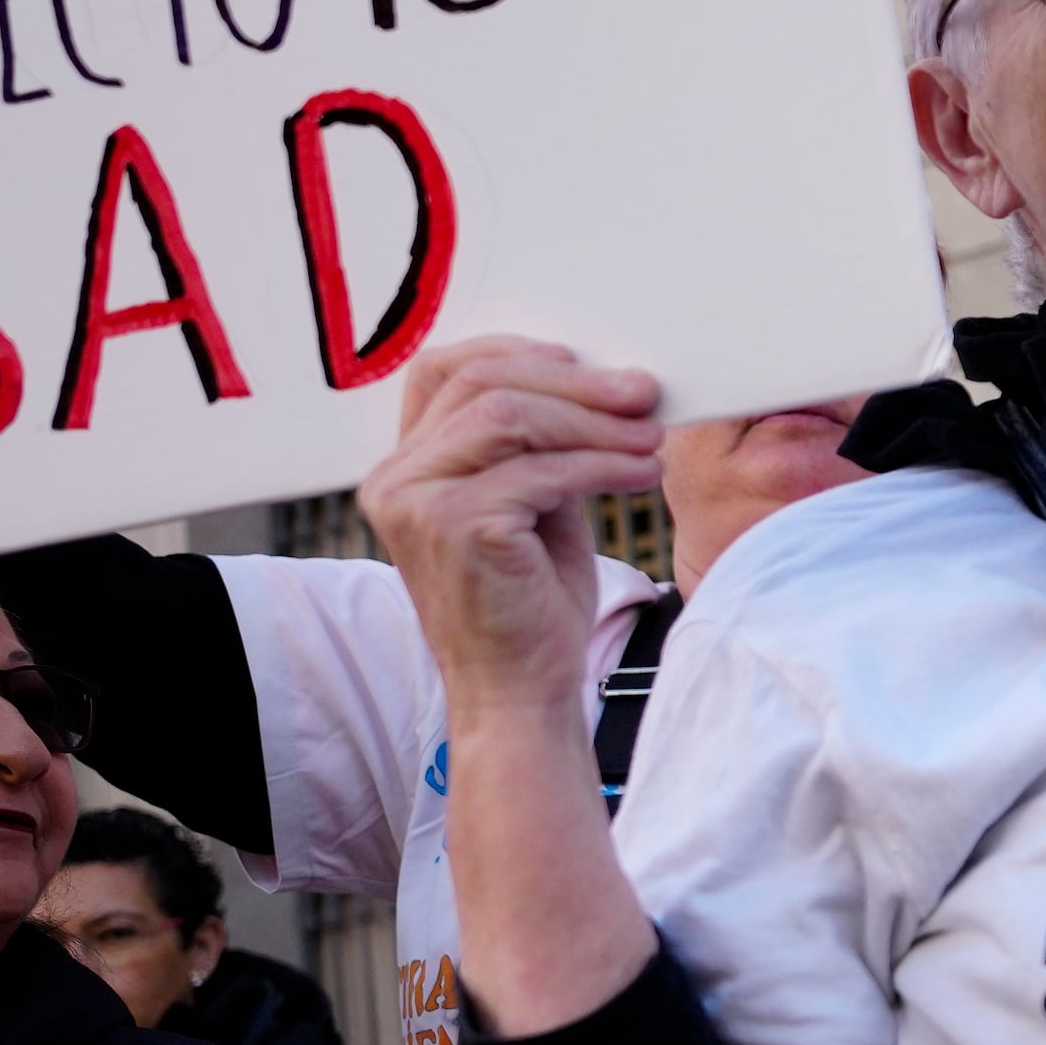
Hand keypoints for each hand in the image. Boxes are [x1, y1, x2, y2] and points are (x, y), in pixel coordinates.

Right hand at [359, 337, 661, 715]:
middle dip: (575, 383)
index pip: (445, 372)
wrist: (519, 691)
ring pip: (511, 419)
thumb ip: (538, 444)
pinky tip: (643, 473)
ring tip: (650, 438)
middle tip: (643, 393)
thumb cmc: (529, 600)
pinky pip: (540, 472)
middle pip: (485, 384)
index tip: (589, 364)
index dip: (518, 353)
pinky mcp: (454, 527)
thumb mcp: (530, 503)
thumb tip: (602, 380)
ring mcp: (417, 502)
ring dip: (595, 422)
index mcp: (404, 468)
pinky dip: (602, 464)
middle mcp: (395, 479)